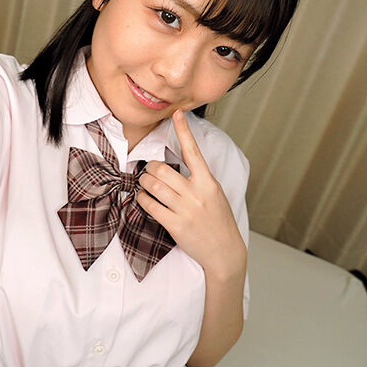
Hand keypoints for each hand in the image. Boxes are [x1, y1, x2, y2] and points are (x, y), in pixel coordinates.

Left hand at [137, 110, 245, 281]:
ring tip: (145, 184)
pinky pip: (150, 206)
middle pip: (162, 170)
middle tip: (148, 171)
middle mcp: (197, 194)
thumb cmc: (218, 221)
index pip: (193, 151)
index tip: (178, 114)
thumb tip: (178, 160)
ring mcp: (186, 210)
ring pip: (153, 186)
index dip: (184, 131)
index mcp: (208, 182)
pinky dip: (142, 200)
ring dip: (144, 183)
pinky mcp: (176, 225)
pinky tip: (143, 199)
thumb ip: (198, 178)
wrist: (225, 252)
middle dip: (150, 168)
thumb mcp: (214, 194)